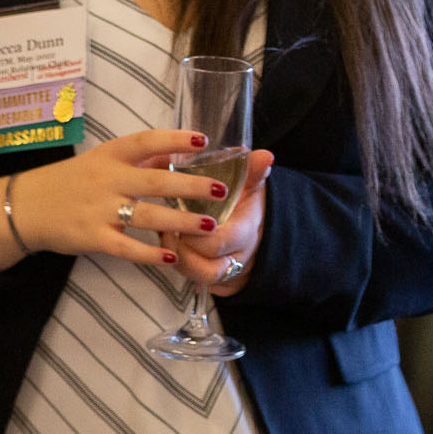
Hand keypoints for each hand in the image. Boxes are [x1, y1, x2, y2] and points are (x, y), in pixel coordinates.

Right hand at [0, 130, 233, 271]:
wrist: (24, 207)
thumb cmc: (73, 180)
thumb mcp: (102, 160)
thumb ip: (139, 159)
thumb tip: (180, 151)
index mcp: (111, 155)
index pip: (145, 142)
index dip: (175, 139)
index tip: (204, 139)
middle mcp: (107, 179)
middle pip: (155, 182)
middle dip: (190, 186)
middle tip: (222, 189)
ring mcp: (98, 209)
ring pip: (147, 216)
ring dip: (180, 222)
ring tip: (210, 225)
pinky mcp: (91, 237)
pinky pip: (125, 247)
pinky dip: (149, 253)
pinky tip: (171, 256)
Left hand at [174, 150, 275, 296]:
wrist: (255, 231)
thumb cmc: (245, 204)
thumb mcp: (251, 185)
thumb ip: (254, 171)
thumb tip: (266, 156)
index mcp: (245, 232)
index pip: (223, 241)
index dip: (200, 233)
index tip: (185, 215)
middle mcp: (236, 255)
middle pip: (209, 266)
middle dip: (184, 247)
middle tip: (169, 226)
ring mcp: (223, 269)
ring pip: (198, 277)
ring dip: (179, 258)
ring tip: (166, 235)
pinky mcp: (209, 276)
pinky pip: (192, 278)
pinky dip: (177, 263)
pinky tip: (167, 244)